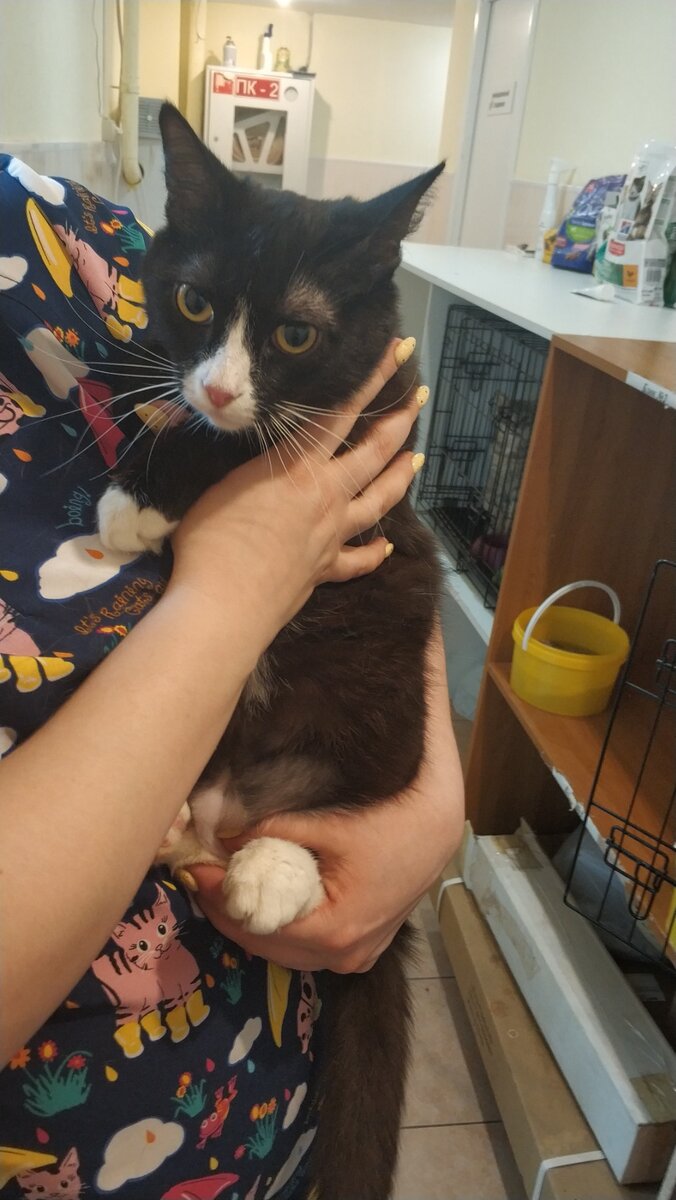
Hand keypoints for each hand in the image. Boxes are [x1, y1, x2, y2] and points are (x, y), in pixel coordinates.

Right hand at [167, 338, 425, 642]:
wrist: (224, 606)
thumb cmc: (210, 542)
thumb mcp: (216, 486)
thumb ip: (238, 465)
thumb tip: (233, 445)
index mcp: (297, 468)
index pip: (341, 413)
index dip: (370, 379)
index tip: (396, 352)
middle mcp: (325, 496)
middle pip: (374, 453)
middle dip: (399, 421)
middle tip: (418, 398)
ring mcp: (331, 535)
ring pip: (379, 501)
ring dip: (401, 477)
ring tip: (418, 459)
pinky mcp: (326, 570)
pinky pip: (360, 559)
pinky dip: (376, 551)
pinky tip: (388, 547)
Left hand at [190, 627, 463, 970]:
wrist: (448, 810)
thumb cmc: (400, 797)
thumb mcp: (337, 792)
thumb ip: (277, 792)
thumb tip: (225, 782)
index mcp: (343, 922)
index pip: (262, 926)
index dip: (223, 897)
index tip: (199, 862)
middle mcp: (354, 948)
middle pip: (270, 944)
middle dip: (233, 908)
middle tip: (202, 869)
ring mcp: (364, 949)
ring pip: (287, 948)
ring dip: (252, 917)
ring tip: (222, 875)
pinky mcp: (368, 941)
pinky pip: (308, 944)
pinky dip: (280, 920)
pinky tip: (257, 886)